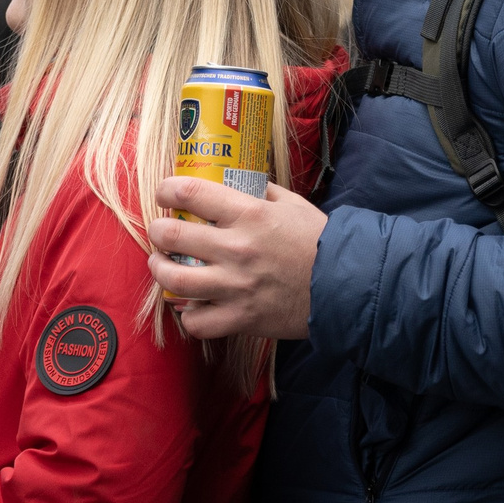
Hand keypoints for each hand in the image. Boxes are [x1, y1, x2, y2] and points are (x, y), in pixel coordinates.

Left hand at [145, 177, 325, 340]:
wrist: (345, 285)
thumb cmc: (319, 241)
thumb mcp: (292, 204)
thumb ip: (260, 191)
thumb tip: (237, 181)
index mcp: (250, 214)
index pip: (191, 193)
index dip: (167, 190)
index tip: (165, 192)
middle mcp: (237, 248)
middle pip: (172, 236)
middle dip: (158, 231)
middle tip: (161, 231)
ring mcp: (236, 286)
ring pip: (175, 280)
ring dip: (160, 269)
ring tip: (161, 264)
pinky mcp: (241, 318)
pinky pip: (197, 322)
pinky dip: (188, 314)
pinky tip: (191, 305)